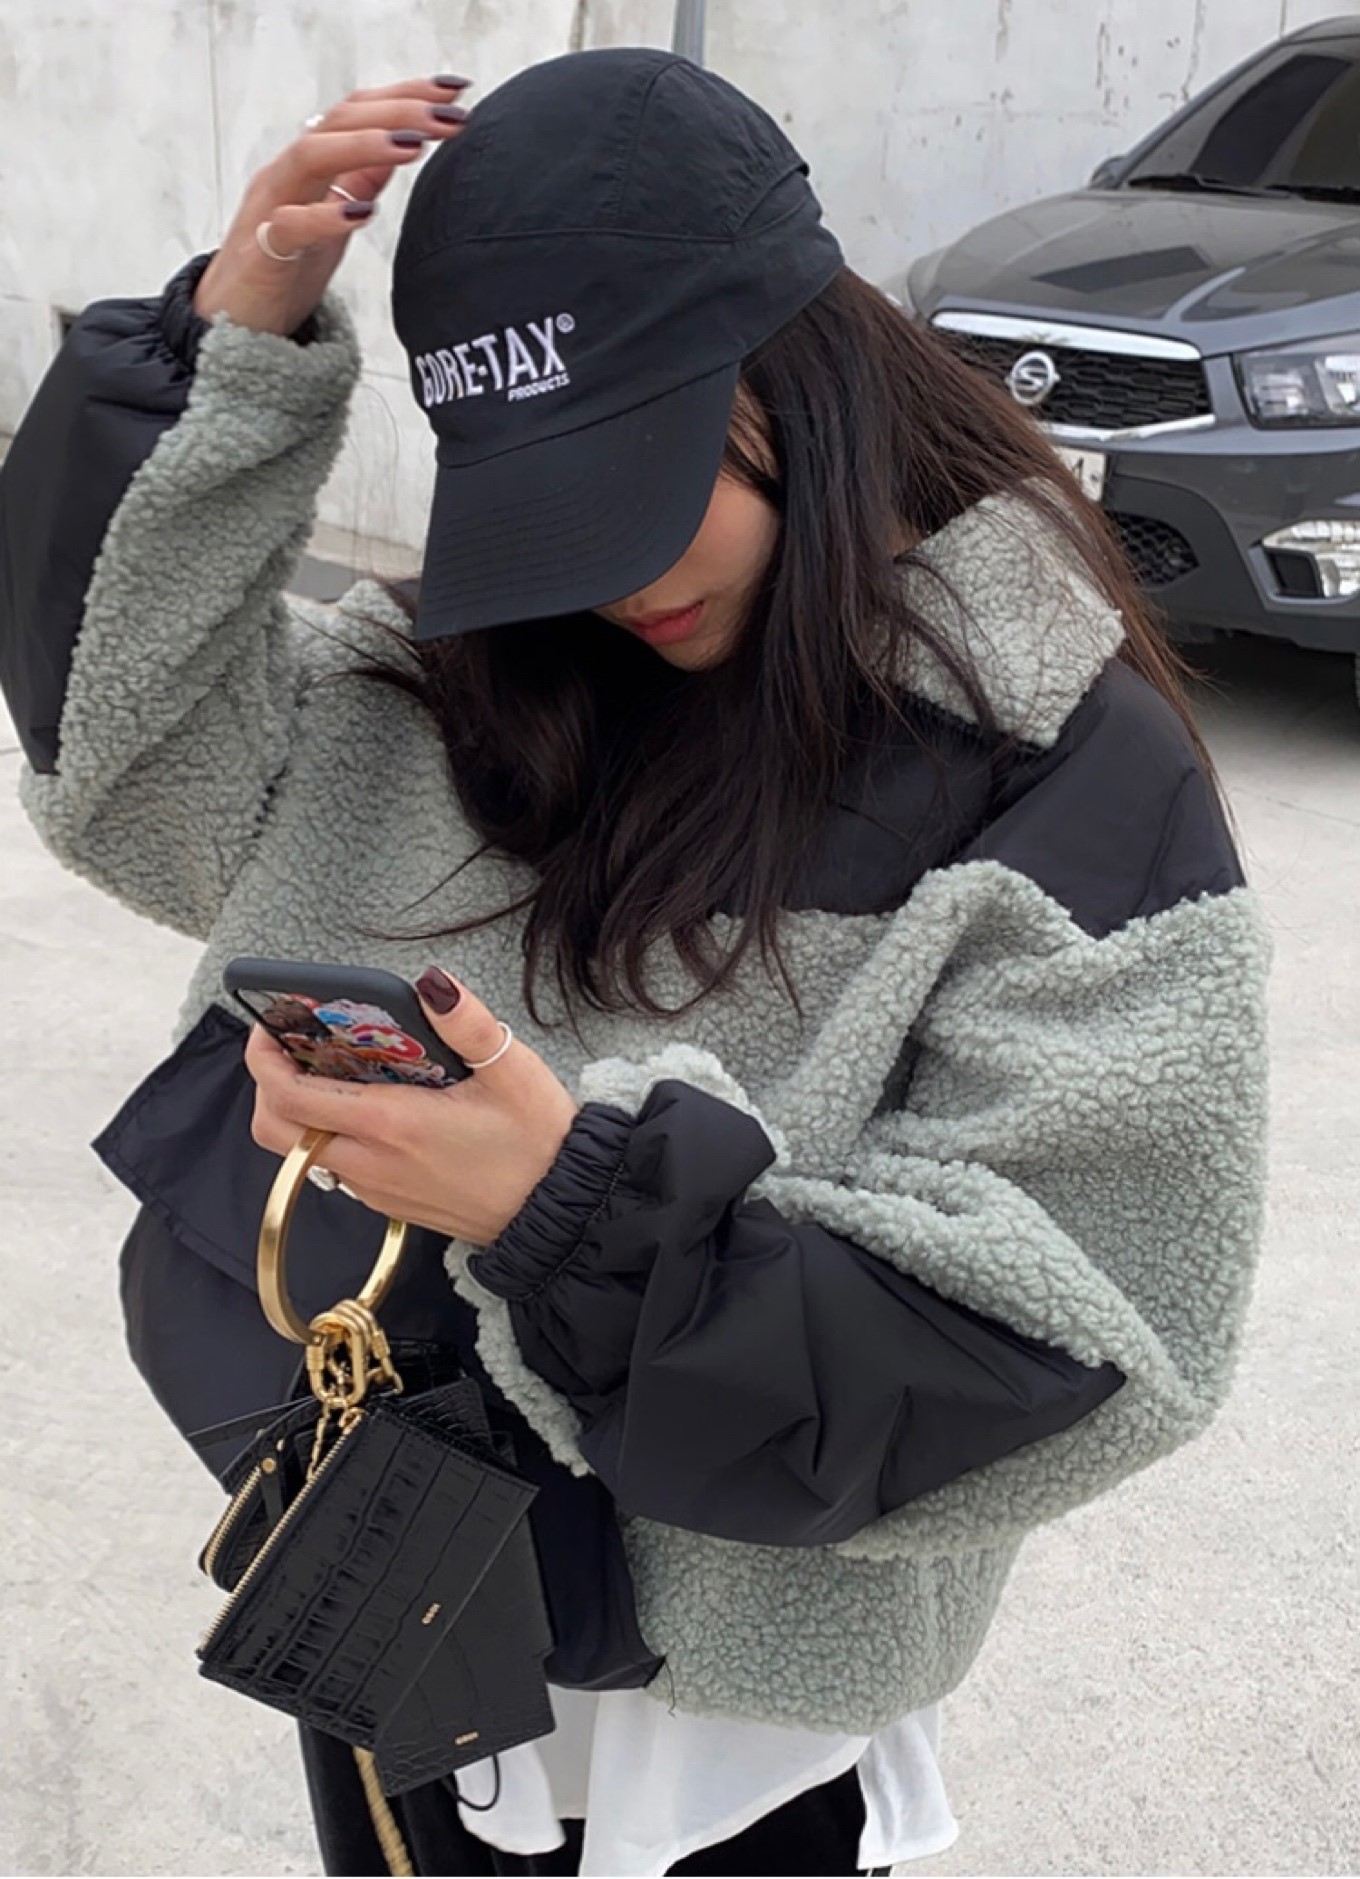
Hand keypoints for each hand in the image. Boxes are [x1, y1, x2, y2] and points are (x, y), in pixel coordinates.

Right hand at [193, 75, 472, 337]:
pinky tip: (363, 213)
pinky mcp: (263, 255)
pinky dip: (325, 217)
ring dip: (364, 145)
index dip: (403, 95)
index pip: (355, 112)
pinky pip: (290, 226)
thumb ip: (361, 180)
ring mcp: (270, 209)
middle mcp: (287, 176)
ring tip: (413, 144)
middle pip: (338, 121)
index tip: (454, 91)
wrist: (233, 325)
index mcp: (308, 166)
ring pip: (310, 156)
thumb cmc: (284, 270)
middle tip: (449, 113)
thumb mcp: (332, 218)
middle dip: (397, 110)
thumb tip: (403, 142)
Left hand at [245, 971, 578, 1245]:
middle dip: (266, 1086)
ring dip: (295, 1111)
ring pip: (297, 1153)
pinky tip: (365, 1104)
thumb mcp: (511, 1070)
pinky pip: (332, 1167)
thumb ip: (465, 1022)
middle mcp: (370, 1162)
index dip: (264, 1058)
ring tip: (328, 1070)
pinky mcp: (386, 1201)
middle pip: (275, 1130)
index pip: (292, 1095)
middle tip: (288, 1047)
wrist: (557, 1216)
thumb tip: (431, 982)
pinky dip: (326, 1133)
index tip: (268, 1025)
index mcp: (391, 1124)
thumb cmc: (538, 1144)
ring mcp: (373, 1188)